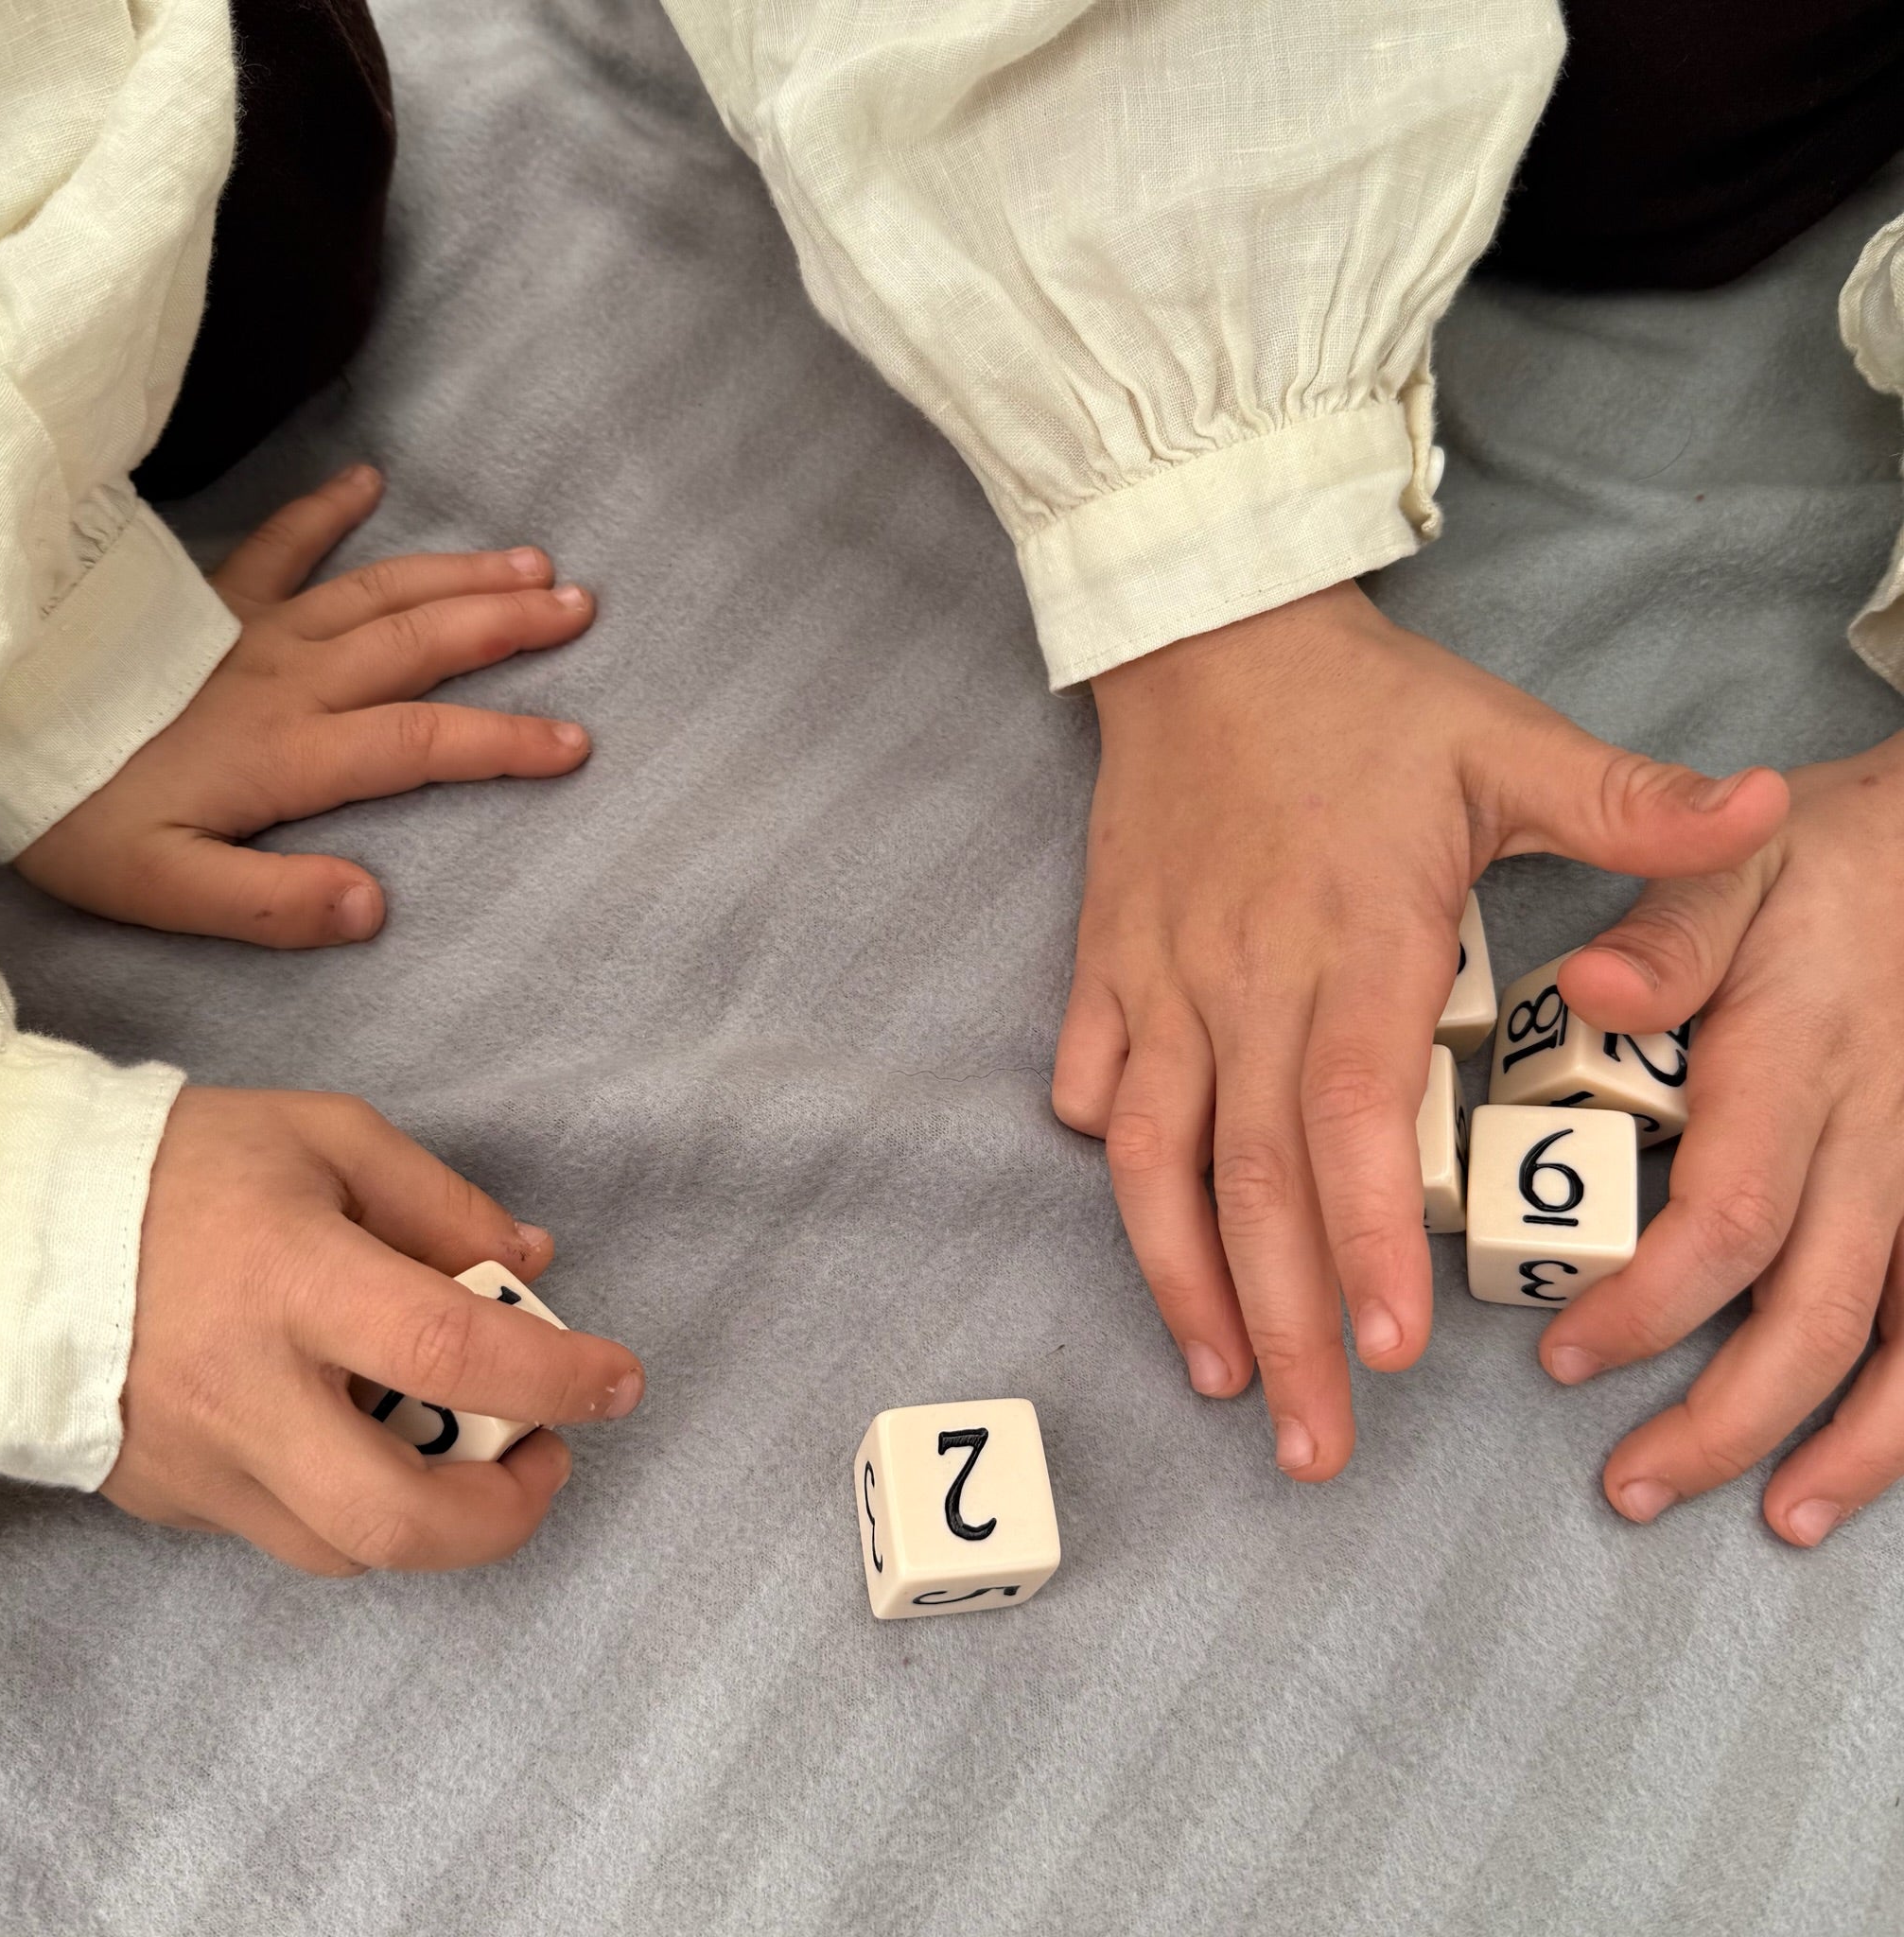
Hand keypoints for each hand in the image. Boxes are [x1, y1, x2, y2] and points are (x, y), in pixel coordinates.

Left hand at [16, 465, 594, 946]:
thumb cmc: (76, 815)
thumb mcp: (163, 887)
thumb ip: (271, 902)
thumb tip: (373, 904)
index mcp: (291, 750)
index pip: (425, 742)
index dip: (508, 742)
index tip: (577, 742)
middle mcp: (291, 678)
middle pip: (422, 643)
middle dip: (509, 626)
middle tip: (584, 607)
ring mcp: (252, 629)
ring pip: (378, 591)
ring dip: (458, 575)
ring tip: (531, 563)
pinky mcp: (207, 601)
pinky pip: (276, 544)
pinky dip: (324, 511)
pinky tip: (368, 483)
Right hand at [105, 1087, 644, 1572]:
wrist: (13, 1226)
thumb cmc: (186, 1167)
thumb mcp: (331, 1140)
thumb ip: (443, 1204)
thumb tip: (533, 1265)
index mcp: (294, 1280)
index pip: (451, 1352)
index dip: (557, 1376)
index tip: (619, 1382)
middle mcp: (244, 1392)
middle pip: (397, 1519)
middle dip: (505, 1515)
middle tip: (545, 1458)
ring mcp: (197, 1462)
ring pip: (346, 1549)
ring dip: (434, 1516)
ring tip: (467, 1447)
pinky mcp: (166, 1499)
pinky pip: (284, 1530)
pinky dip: (351, 1501)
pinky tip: (364, 1438)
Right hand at [1050, 581, 1786, 1479]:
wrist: (1205, 634)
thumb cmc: (1364, 707)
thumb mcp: (1507, 744)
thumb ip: (1632, 805)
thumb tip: (1774, 808)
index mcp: (1354, 937)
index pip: (1351, 1110)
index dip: (1363, 1231)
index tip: (1388, 1345)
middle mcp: (1245, 977)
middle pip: (1249, 1175)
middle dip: (1280, 1321)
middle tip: (1313, 1446)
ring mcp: (1160, 979)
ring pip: (1151, 1155)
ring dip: (1180, 1276)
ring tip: (1218, 1380)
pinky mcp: (1105, 966)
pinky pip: (1088, 1082)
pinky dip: (1110, 1161)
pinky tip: (1149, 1233)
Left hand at [1544, 733, 1903, 1545]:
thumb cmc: (1822, 864)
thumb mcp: (1729, 870)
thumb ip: (1666, 937)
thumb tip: (1587, 986)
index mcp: (1799, 1065)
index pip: (1731, 1217)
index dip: (1650, 1304)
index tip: (1564, 1354)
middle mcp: (1878, 1137)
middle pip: (1815, 1310)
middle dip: (1726, 1415)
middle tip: (1628, 1483)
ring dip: (1844, 1444)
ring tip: (1773, 1518)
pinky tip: (1859, 1466)